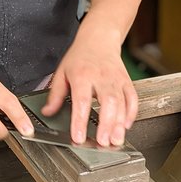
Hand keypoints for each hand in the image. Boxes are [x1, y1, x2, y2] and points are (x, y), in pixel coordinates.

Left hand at [41, 26, 137, 146]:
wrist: (99, 39)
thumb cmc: (80, 57)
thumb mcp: (62, 72)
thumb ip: (55, 95)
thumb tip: (48, 112)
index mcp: (82, 75)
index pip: (81, 101)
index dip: (80, 121)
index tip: (79, 136)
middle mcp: (101, 77)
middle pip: (107, 102)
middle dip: (107, 124)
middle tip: (103, 142)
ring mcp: (116, 79)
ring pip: (122, 102)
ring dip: (120, 123)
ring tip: (116, 140)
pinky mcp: (126, 81)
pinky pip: (132, 98)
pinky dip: (131, 113)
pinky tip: (126, 126)